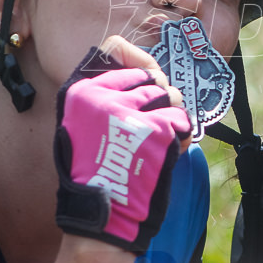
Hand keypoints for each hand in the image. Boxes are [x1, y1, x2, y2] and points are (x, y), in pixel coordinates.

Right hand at [53, 36, 190, 251]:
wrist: (104, 214)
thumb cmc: (97, 170)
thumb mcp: (82, 122)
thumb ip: (104, 91)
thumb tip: (141, 62)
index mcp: (79, 92)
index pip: (116, 48)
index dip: (138, 63)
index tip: (147, 77)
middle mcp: (102, 97)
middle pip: (153, 76)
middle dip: (160, 98)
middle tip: (148, 126)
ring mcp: (130, 113)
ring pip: (172, 96)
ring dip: (172, 118)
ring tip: (154, 143)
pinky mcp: (156, 130)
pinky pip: (183, 120)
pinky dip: (181, 137)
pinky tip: (164, 155)